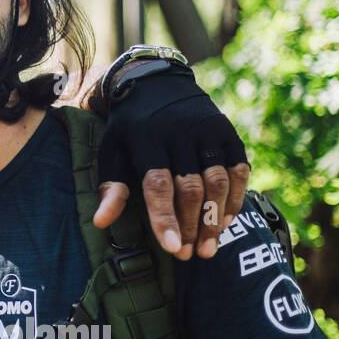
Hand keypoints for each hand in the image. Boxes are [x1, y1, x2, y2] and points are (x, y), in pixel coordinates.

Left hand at [92, 70, 249, 259]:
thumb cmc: (129, 128)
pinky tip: (226, 222)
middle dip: (193, 225)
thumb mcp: (112, 150)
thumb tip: (101, 223)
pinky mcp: (228, 132)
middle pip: (191, 187)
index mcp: (146, 138)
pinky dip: (236, 198)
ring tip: (210, 248)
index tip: (173, 249)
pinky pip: (238, 169)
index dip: (166, 218)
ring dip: (216, 218)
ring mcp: (208, 130)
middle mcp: (180, 132)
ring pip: (218, 181)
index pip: (158, 185)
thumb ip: (112, 186)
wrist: (156, 83)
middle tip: (191, 256)